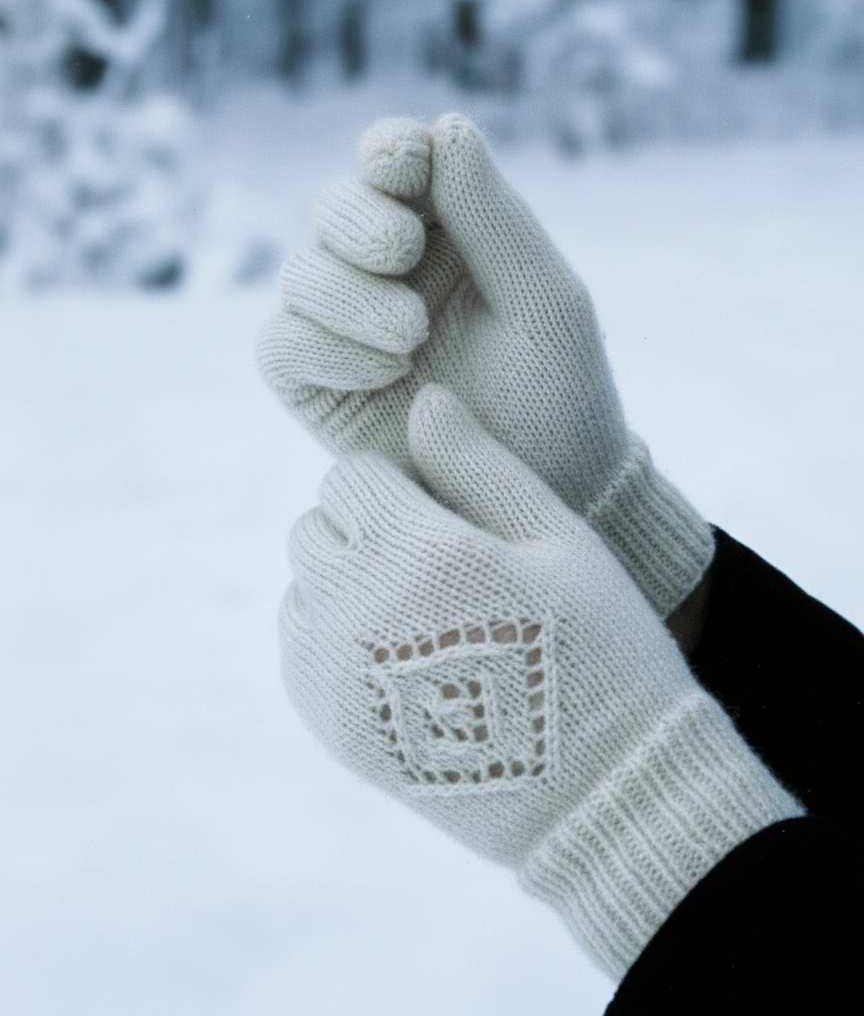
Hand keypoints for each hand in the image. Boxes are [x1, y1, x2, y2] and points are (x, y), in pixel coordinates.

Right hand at [259, 114, 711, 614]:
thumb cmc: (559, 392)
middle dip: (360, 220)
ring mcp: (345, 330)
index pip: (393, 163)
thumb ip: (494, 216)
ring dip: (349, 292)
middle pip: (333, 207)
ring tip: (410, 336)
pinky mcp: (316, 386)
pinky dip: (323, 346)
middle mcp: (387, 274)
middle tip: (403, 251)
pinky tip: (384, 371)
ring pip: (300, 273)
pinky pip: (282, 343)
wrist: (541, 491)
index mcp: (447, 234)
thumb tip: (444, 124)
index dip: (387, 152)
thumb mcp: (543, 299)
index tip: (404, 166)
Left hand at [283, 385, 800, 978]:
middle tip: (435, 565)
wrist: (598, 790)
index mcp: (416, 553)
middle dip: (365, 528)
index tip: (446, 517)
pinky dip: (334, 638)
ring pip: (303, 585)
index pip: (350, 476)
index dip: (399, 486)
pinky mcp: (327, 726)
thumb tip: (421, 400)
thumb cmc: (596, 647)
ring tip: (421, 614)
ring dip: (346, 582)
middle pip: (314, 525)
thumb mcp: (557, 539)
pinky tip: (400, 659)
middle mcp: (356, 610)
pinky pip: (300, 647)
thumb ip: (478, 463)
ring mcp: (332, 675)